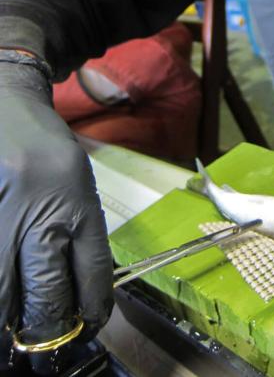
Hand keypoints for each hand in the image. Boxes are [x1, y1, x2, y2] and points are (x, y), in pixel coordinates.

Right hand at [0, 58, 112, 367]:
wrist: (4, 100)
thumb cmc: (43, 147)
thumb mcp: (76, 182)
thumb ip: (79, 232)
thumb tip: (79, 293)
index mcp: (76, 199)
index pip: (92, 271)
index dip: (92, 309)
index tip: (88, 325)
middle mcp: (41, 209)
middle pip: (46, 292)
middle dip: (47, 329)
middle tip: (45, 346)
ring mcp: (3, 213)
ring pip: (6, 292)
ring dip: (11, 320)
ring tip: (15, 334)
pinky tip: (4, 299)